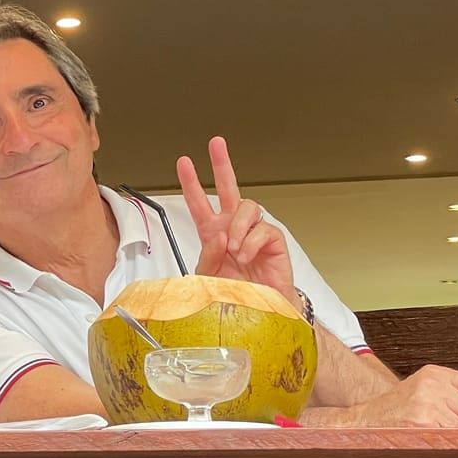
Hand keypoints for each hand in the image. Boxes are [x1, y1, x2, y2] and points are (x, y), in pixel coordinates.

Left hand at [176, 136, 296, 302]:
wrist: (258, 313)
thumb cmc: (233, 296)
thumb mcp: (207, 278)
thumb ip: (207, 256)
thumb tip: (219, 237)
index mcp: (213, 234)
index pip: (199, 203)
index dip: (191, 183)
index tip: (184, 162)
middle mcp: (233, 228)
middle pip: (228, 188)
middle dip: (221, 164)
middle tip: (216, 144)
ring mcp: (253, 232)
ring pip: (247, 207)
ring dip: (237, 226)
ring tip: (234, 249)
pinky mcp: (273, 241)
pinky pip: (263, 229)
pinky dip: (251, 242)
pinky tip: (247, 255)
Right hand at [322, 365, 457, 427]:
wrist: (360, 424)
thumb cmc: (392, 413)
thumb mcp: (424, 395)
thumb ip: (457, 400)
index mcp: (433, 374)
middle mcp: (430, 384)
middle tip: (438, 424)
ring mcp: (426, 402)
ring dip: (450, 434)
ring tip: (425, 430)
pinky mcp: (423, 421)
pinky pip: (451, 439)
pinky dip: (442, 443)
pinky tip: (422, 437)